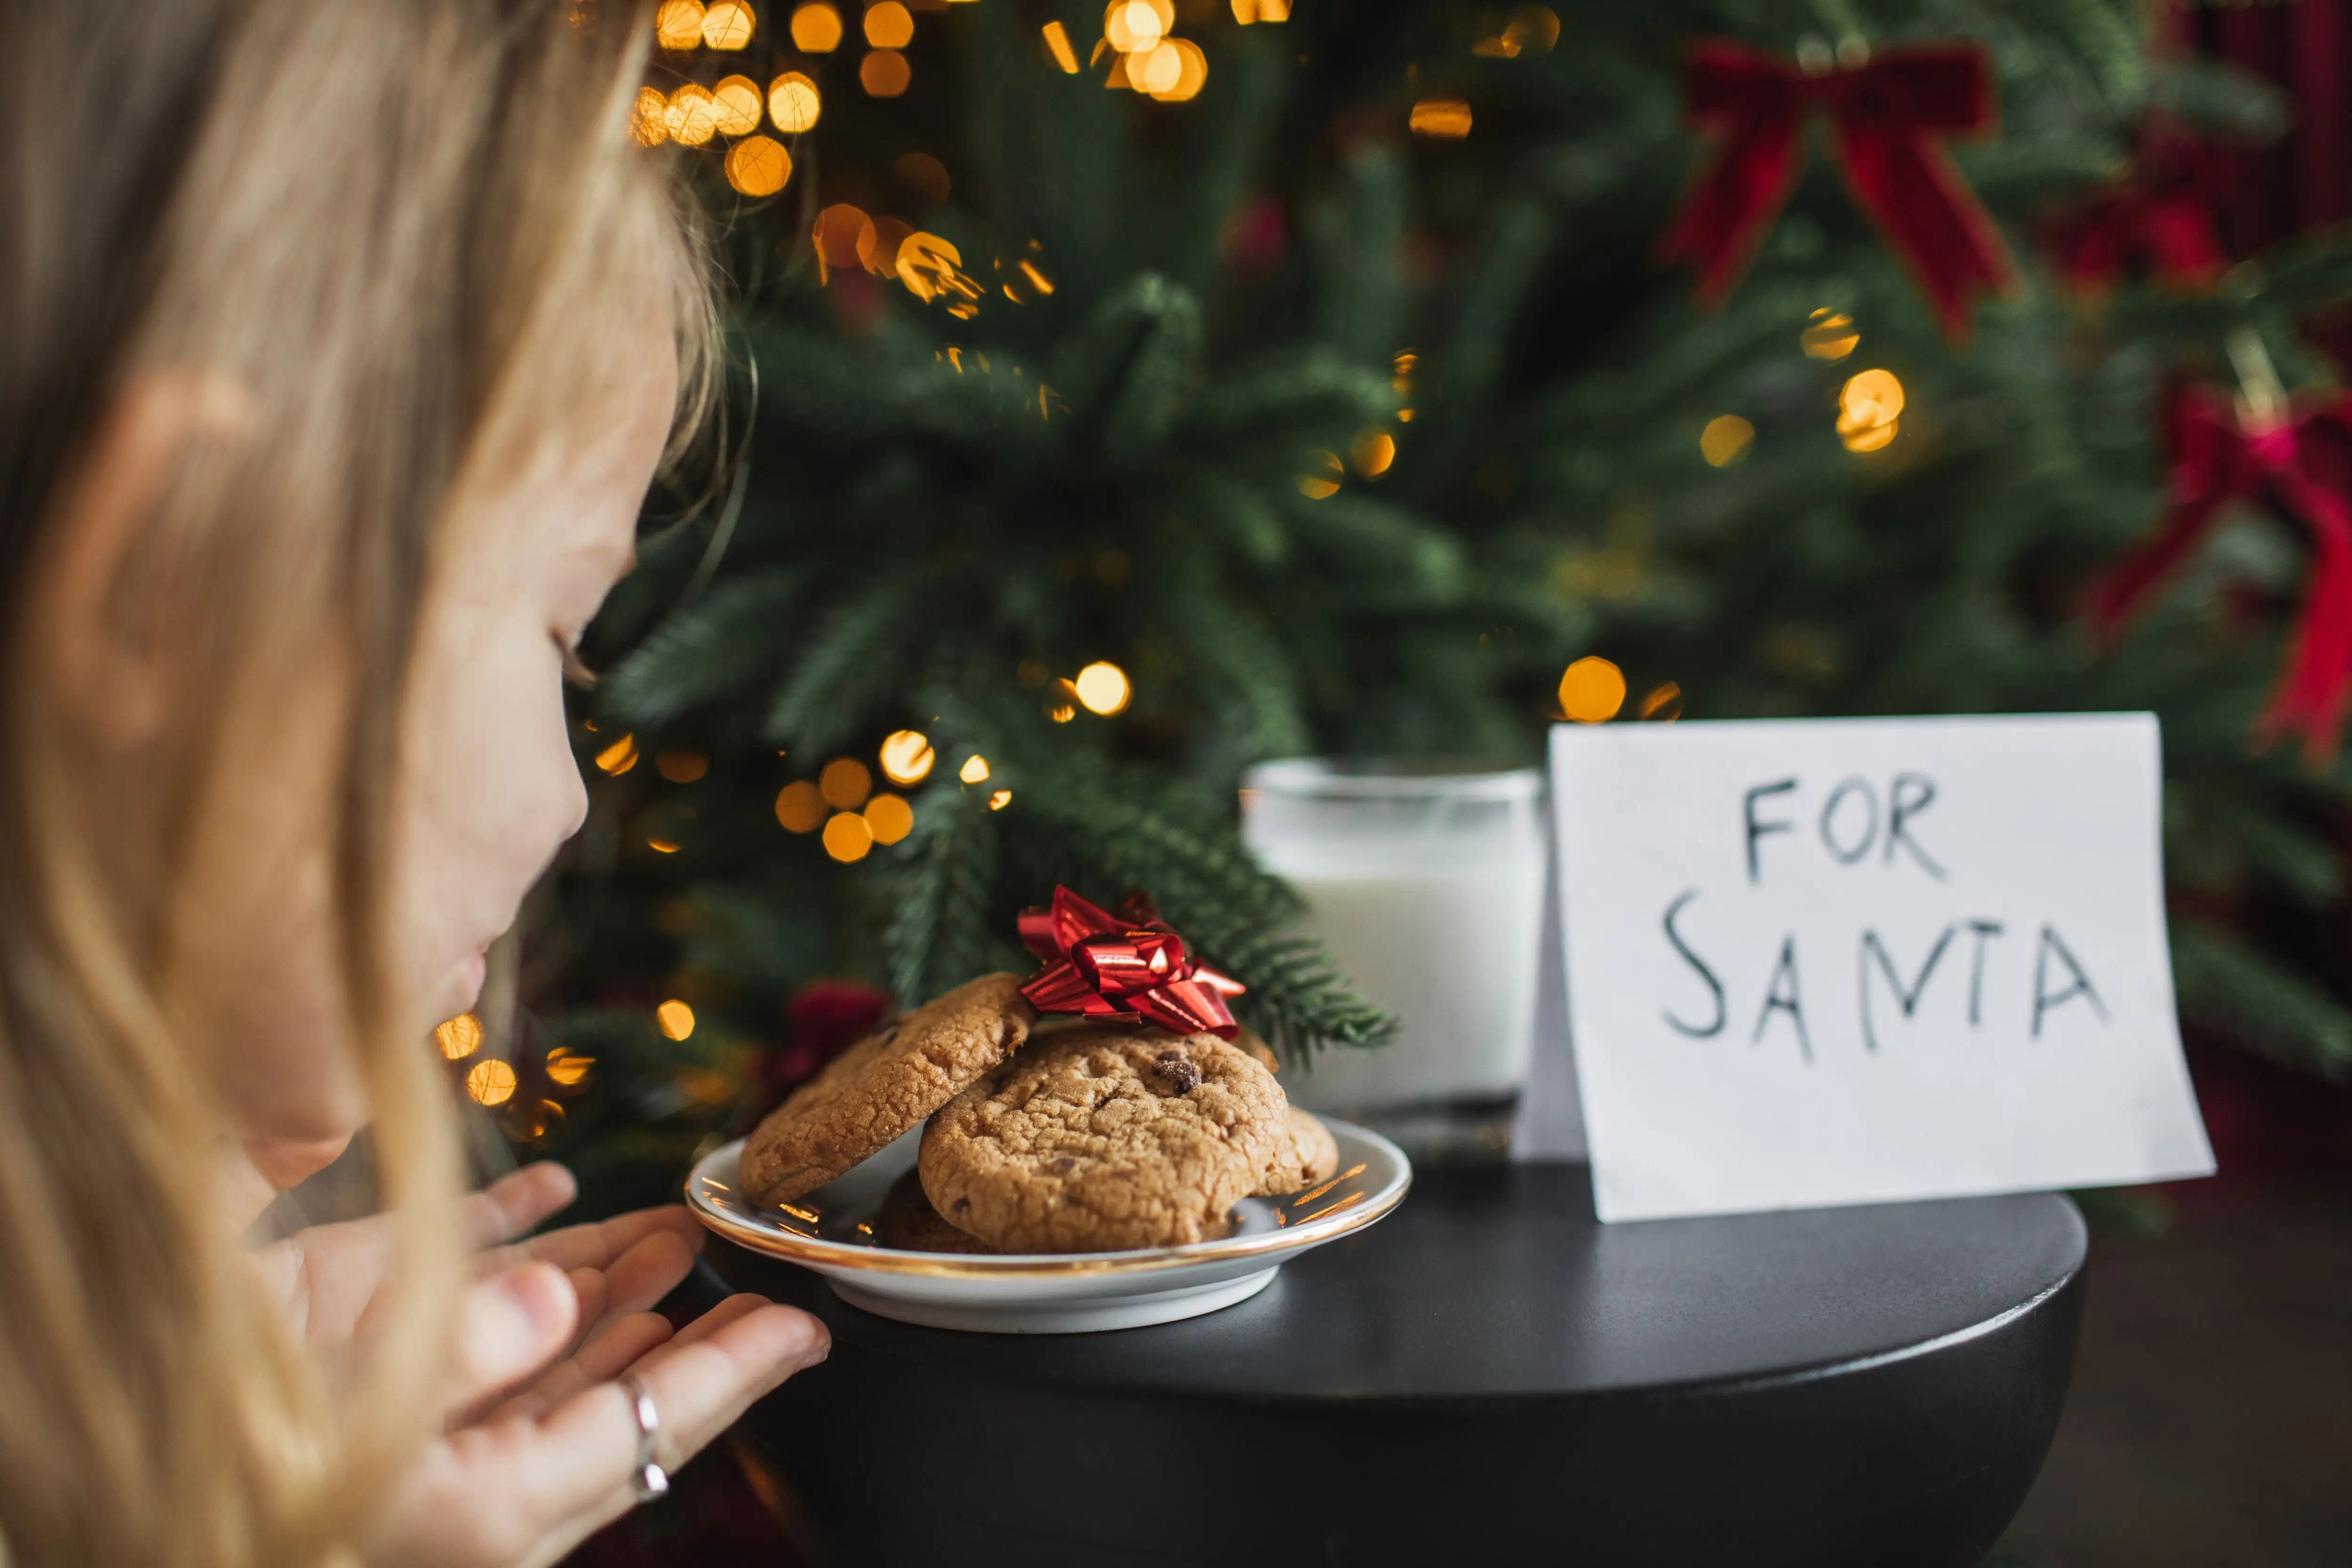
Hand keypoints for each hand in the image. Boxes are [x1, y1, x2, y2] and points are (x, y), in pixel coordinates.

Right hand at [256, 1163, 829, 1567]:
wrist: (78, 1466)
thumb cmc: (203, 1451)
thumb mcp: (349, 1402)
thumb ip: (472, 1348)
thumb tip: (570, 1295)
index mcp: (467, 1515)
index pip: (637, 1437)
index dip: (727, 1376)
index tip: (804, 1328)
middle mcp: (445, 1480)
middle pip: (594, 1401)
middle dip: (665, 1325)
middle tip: (734, 1261)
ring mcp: (395, 1431)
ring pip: (532, 1364)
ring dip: (600, 1290)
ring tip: (668, 1227)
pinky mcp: (338, 1376)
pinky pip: (447, 1323)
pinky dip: (500, 1257)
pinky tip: (546, 1200)